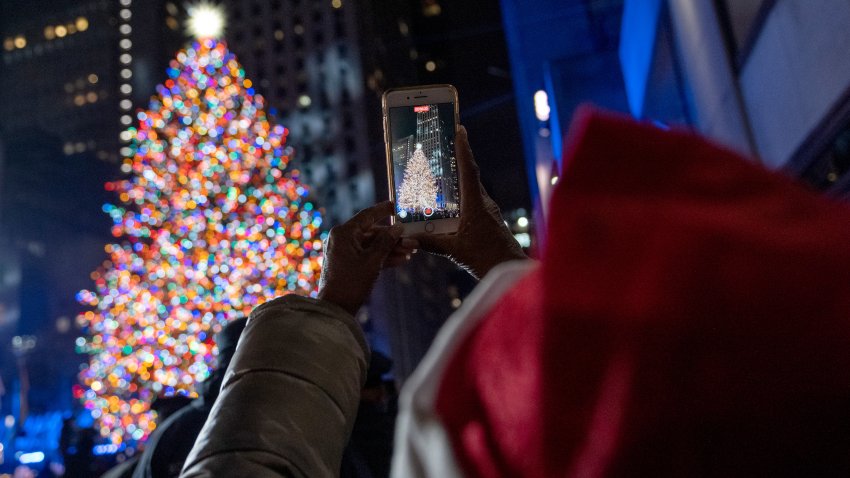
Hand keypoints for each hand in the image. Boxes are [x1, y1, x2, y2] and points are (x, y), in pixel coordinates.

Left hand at [318, 201, 412, 314]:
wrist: (336, 308)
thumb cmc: (351, 283)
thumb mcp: (373, 261)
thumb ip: (386, 241)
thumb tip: (398, 227)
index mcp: (344, 233)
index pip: (367, 215)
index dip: (384, 210)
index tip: (398, 205)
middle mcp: (342, 239)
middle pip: (373, 232)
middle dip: (393, 238)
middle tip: (412, 241)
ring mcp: (344, 251)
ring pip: (373, 245)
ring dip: (391, 248)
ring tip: (411, 252)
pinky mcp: (348, 263)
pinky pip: (368, 255)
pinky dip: (383, 257)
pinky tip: (401, 260)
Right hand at [412, 126, 526, 278]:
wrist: (511, 271)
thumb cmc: (488, 260)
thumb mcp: (454, 251)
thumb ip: (430, 243)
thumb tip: (408, 237)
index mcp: (476, 205)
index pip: (468, 171)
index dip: (463, 148)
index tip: (460, 129)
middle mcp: (484, 204)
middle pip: (469, 175)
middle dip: (457, 159)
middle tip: (444, 144)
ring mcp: (488, 212)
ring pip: (471, 189)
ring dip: (458, 179)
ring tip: (442, 170)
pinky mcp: (488, 221)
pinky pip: (472, 202)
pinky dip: (461, 197)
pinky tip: (450, 203)